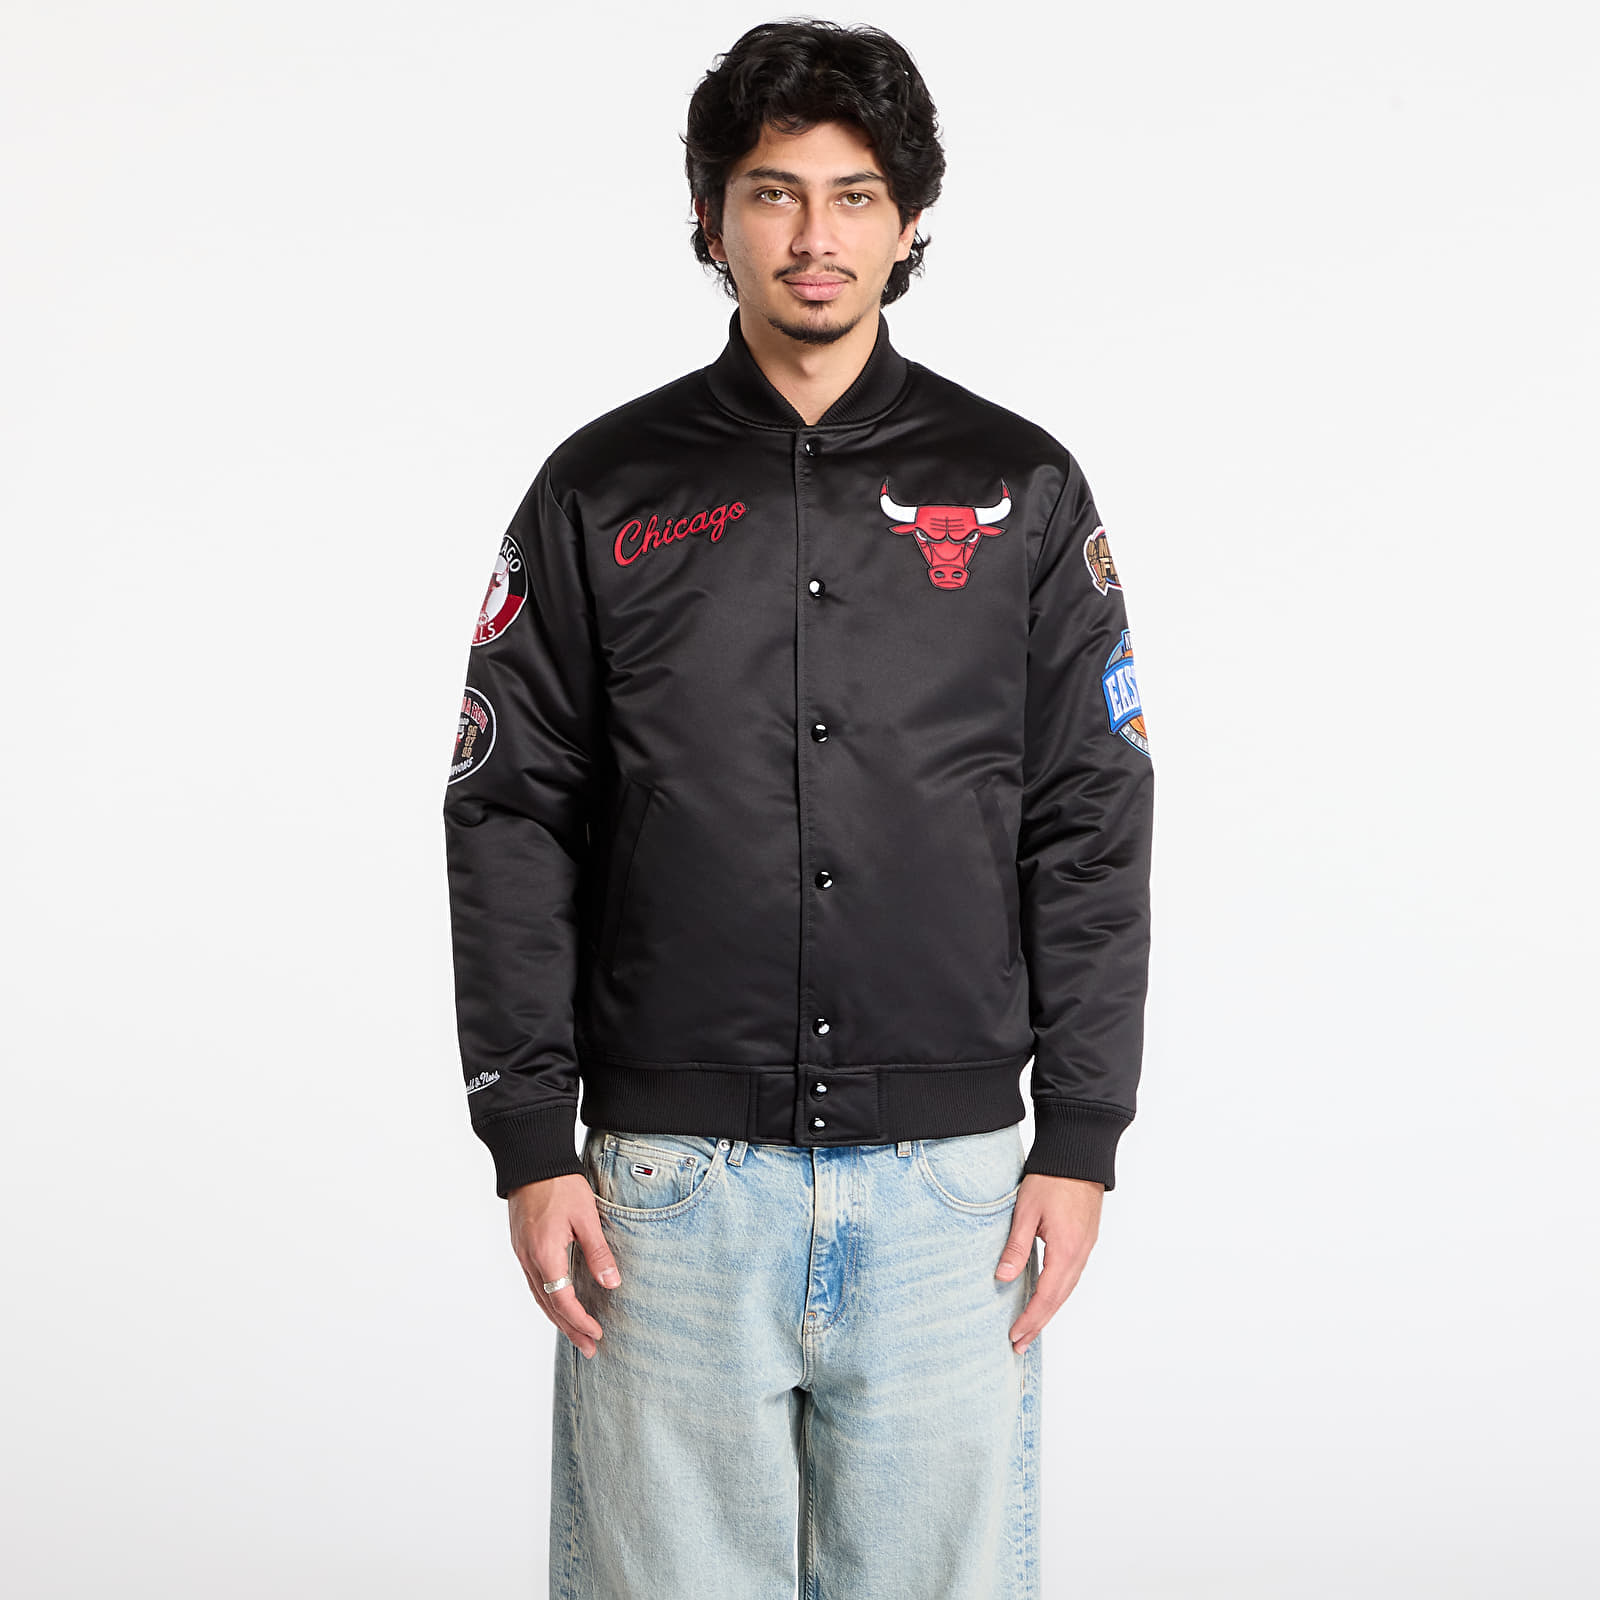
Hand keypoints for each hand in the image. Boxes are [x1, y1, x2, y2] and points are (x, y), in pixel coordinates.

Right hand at [508, 1174, 623, 1358]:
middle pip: (548, 1306)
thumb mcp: (586, 1217)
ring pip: (539, 1297)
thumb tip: (612, 1285)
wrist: (532, 1162)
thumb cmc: (560, 1184)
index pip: (562, 1300)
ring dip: (558, 1319)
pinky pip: (534, 1284)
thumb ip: (598, 1252)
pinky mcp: (522, 1247)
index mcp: (545, 1253)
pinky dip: (548, 1301)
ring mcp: (522, 1254)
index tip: (597, 1333)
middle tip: (589, 1349)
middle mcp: (529, 1259)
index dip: (580, 1321)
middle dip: (570, 1329)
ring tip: (577, 1335)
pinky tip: (559, 1305)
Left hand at [995, 1172, 1103, 1352]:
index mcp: (1066, 1250)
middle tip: (1019, 1344)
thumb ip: (1016, 1246)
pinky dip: (1057, 1293)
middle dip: (1039, 1323)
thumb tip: (1002, 1278)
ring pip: (1067, 1289)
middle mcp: (1080, 1254)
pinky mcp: (1085, 1241)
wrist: (1079, 1155)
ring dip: (1048, 1311)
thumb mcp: (1026, 1211)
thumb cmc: (1051, 1178)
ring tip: (1030, 1328)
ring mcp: (1085, 1248)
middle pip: (1059, 1299)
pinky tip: (1046, 1298)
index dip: (1031, 1319)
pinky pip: (1071, 1276)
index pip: (1047, 1296)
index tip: (1015, 1336)